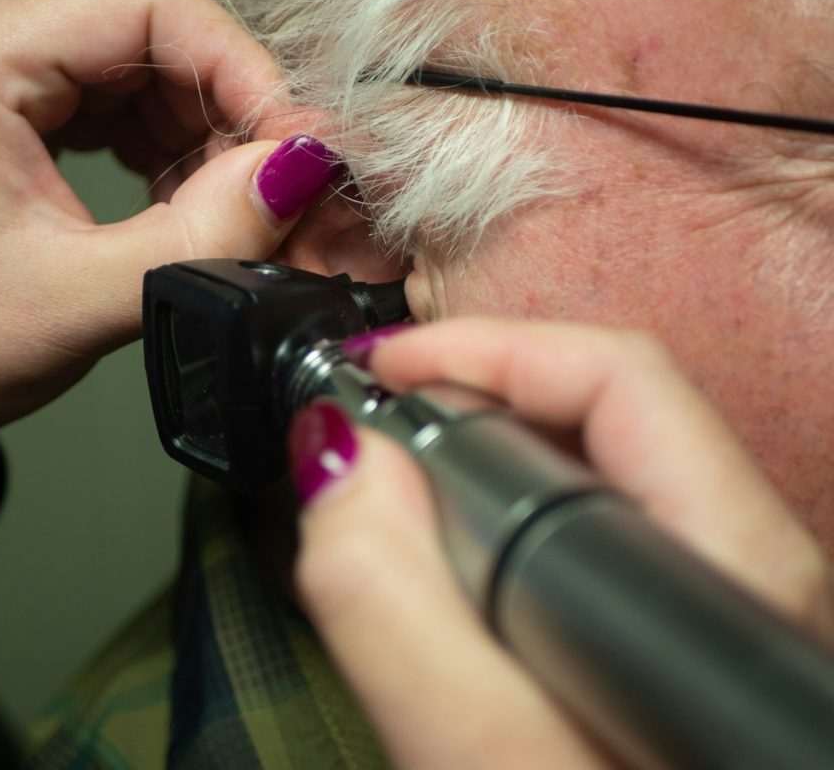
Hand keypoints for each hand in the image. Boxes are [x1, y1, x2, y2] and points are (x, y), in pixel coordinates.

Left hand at [0, 0, 339, 506]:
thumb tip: (295, 171)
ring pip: (150, 73)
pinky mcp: (21, 120)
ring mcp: (1, 81)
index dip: (242, 66)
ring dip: (210, 138)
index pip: (150, 6)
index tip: (296, 140)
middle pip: (157, 35)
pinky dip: (174, 155)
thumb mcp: (77, 298)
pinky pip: (125, 109)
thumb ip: (201, 233)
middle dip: (234, 110)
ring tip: (239, 210)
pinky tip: (190, 206)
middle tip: (286, 186)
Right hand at [289, 319, 833, 768]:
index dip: (484, 353)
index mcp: (740, 585)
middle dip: (460, 412)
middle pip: (600, 421)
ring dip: (465, 482)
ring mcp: (707, 620)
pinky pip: (568, 548)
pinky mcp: (661, 650)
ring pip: (578, 486)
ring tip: (377, 517)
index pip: (620, 383)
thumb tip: (336, 452)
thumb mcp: (491, 767)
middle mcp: (746, 584)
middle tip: (354, 446)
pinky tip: (436, 586)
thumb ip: (399, 608)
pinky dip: (484, 540)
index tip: (368, 375)